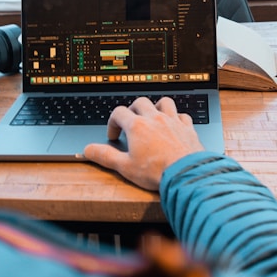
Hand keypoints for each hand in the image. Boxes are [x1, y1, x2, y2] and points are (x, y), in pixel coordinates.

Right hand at [82, 96, 203, 191]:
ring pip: (164, 102)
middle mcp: (155, 119)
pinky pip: (182, 115)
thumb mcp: (125, 167)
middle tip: (130, 123)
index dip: (112, 123)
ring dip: (156, 107)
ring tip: (152, 117)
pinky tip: (174, 126)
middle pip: (140, 102)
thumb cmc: (157, 172)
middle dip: (132, 110)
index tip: (114, 136)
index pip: (118, 113)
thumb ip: (105, 156)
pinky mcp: (188, 128)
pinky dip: (176, 118)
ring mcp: (173, 122)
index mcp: (137, 126)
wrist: (186, 174)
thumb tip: (88, 150)